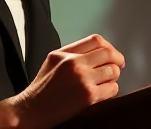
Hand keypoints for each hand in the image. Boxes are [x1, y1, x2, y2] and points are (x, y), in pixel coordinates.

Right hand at [0, 34, 124, 128]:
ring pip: (113, 71)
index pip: (96, 40)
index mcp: (64, 53)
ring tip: (107, 81)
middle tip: (118, 66)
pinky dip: (111, 90)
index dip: (108, 46)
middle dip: (117, 60)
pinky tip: (103, 93)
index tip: (111, 54)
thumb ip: (72, 53)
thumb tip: (95, 51)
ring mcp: (82, 79)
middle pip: (108, 53)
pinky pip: (112, 88)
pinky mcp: (88, 95)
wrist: (31, 111)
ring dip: (114, 76)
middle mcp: (73, 63)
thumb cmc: (41, 90)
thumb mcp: (52, 62)